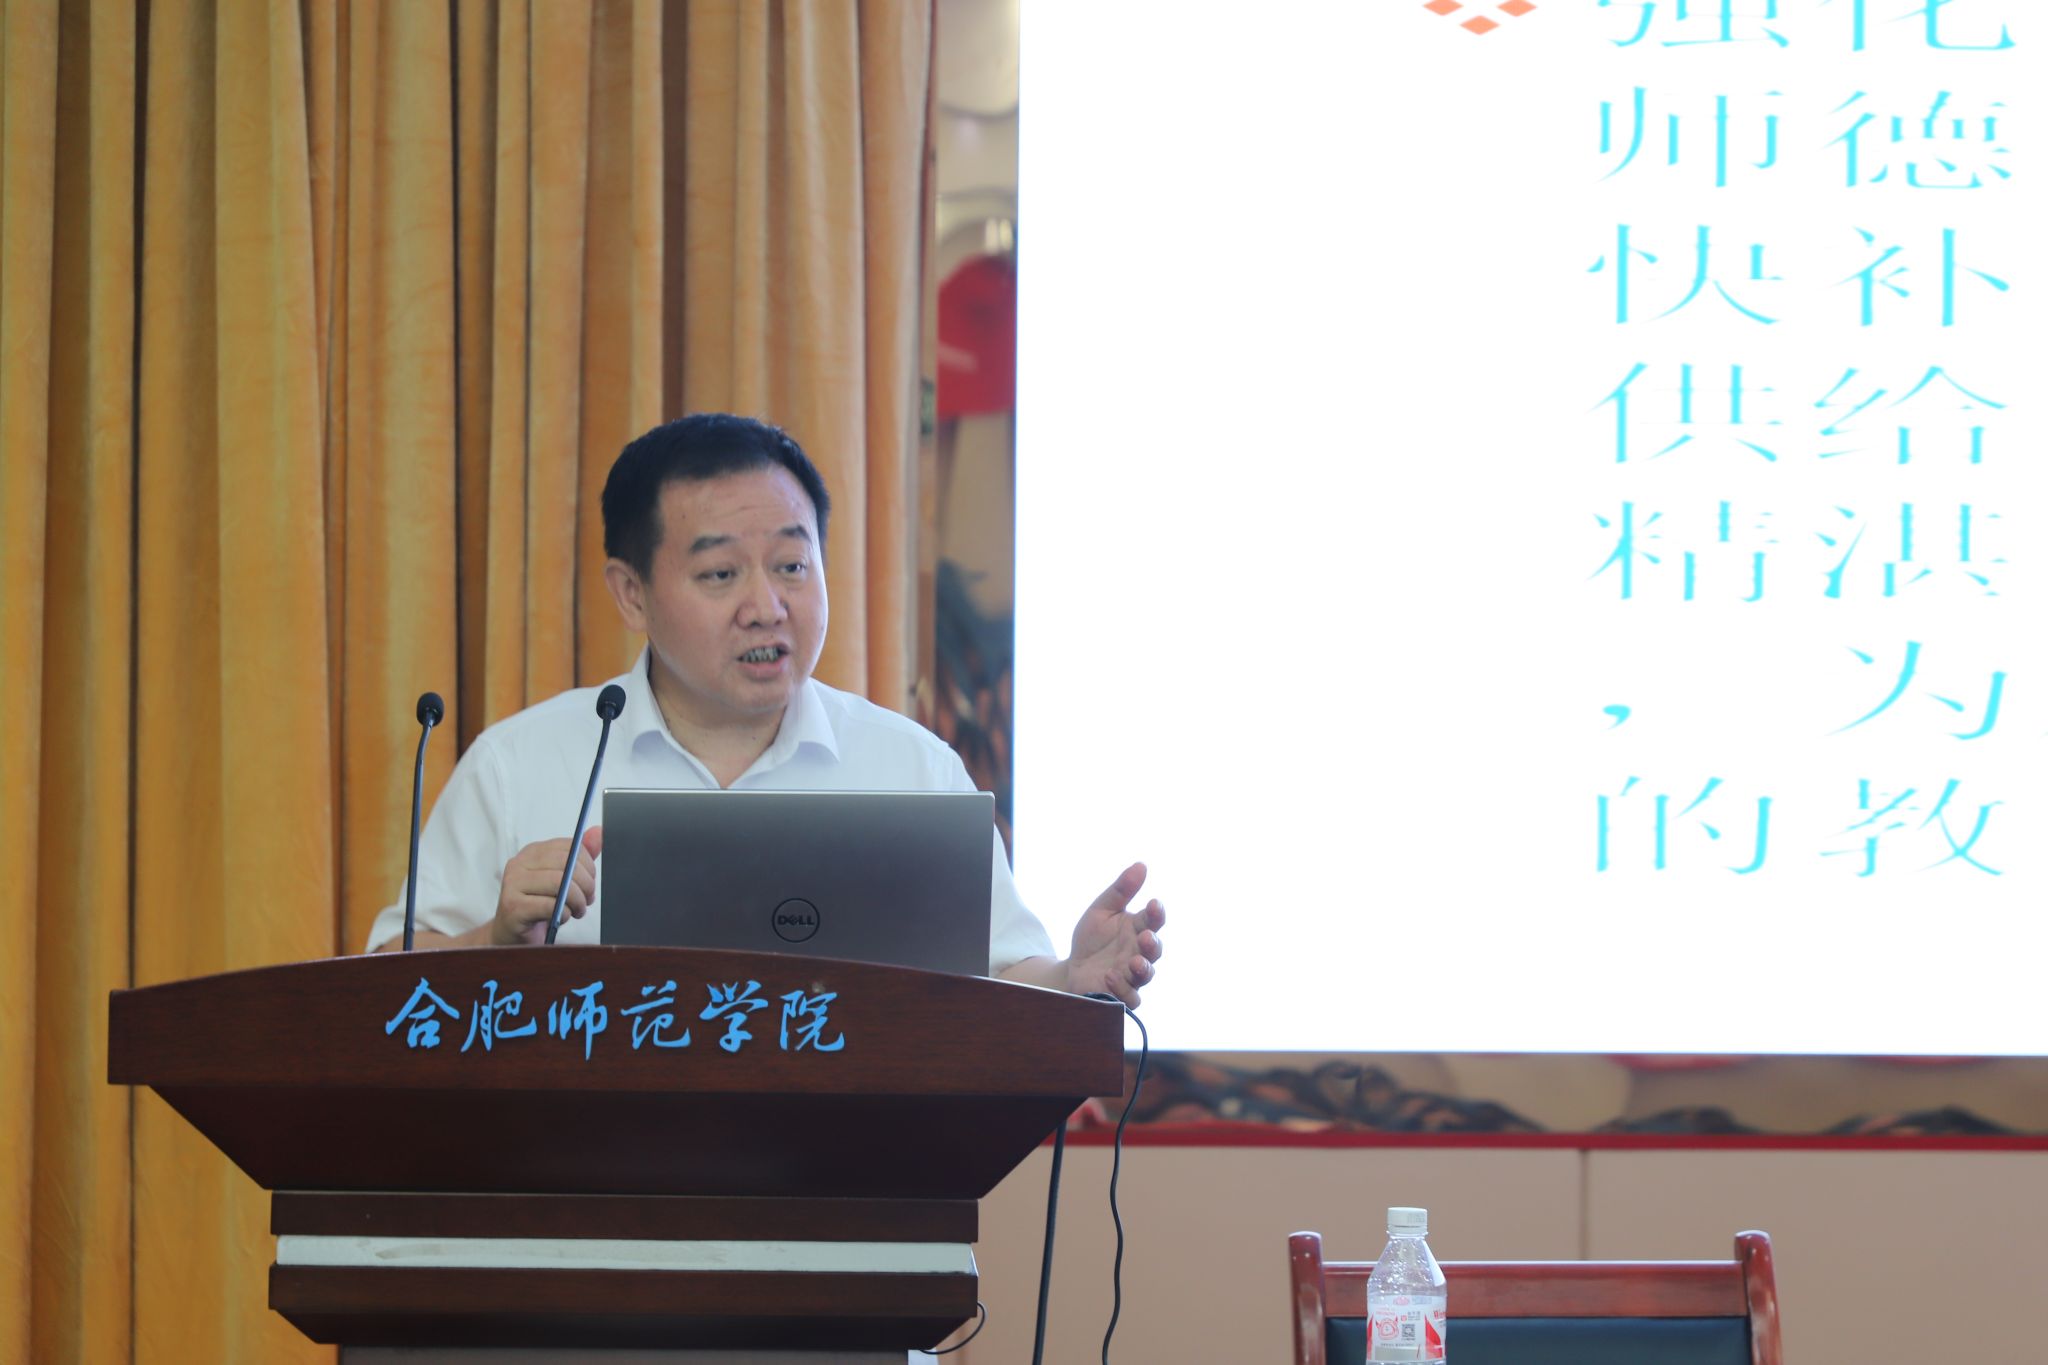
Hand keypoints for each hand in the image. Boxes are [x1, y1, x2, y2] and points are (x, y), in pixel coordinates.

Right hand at [492, 826, 602, 944]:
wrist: (512, 935)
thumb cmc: (540, 907)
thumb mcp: (563, 880)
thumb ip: (579, 857)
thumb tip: (599, 831)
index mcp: (532, 852)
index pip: (569, 846)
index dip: (588, 865)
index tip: (590, 881)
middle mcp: (519, 863)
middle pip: (566, 863)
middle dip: (585, 885)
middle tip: (587, 900)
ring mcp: (512, 884)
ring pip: (559, 883)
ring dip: (577, 901)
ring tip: (577, 911)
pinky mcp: (512, 907)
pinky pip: (550, 905)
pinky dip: (564, 914)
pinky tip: (562, 918)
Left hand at [1063, 862, 1164, 1007]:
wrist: (1072, 969)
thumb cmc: (1091, 939)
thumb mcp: (1101, 910)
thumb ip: (1121, 890)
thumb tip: (1141, 865)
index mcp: (1137, 929)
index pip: (1153, 920)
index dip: (1156, 913)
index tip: (1153, 904)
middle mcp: (1139, 952)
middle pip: (1155, 950)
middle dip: (1152, 944)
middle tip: (1145, 937)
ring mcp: (1132, 976)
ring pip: (1146, 975)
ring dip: (1142, 968)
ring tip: (1133, 961)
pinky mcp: (1121, 996)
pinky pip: (1130, 997)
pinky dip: (1122, 988)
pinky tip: (1110, 976)